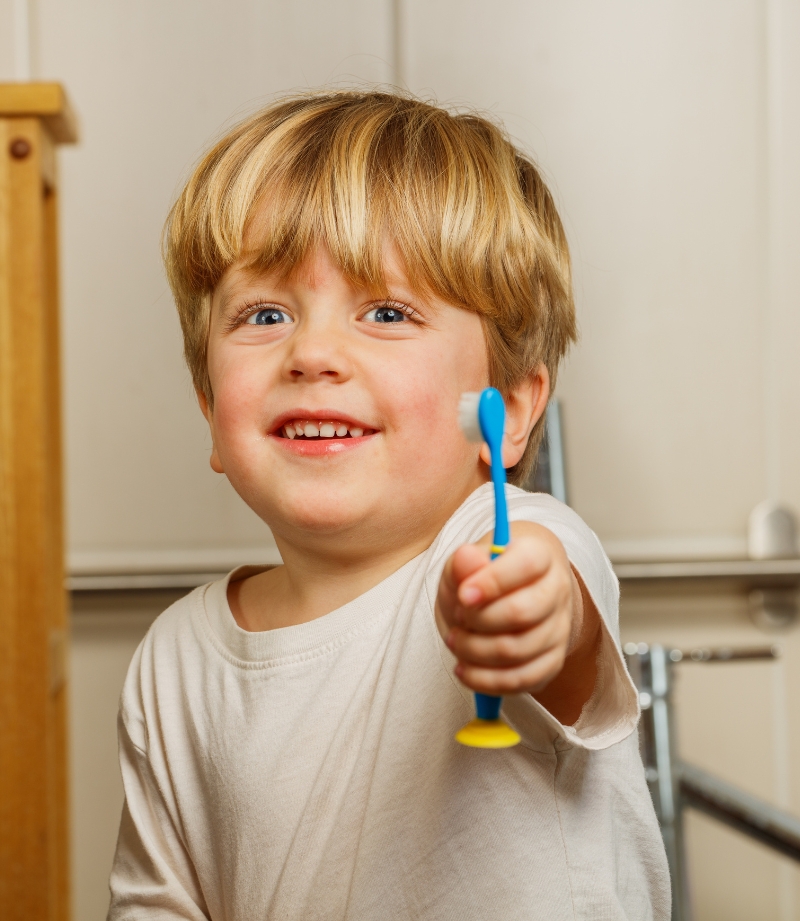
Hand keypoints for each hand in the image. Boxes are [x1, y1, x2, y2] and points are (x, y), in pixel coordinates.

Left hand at [435, 521, 584, 696]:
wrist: (507, 594)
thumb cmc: (483, 575)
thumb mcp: (466, 561)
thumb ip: (464, 562)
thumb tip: (467, 558)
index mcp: (541, 555)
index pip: (527, 565)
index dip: (493, 581)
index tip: (463, 595)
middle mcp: (557, 591)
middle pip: (523, 612)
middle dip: (479, 621)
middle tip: (457, 618)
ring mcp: (559, 628)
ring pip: (519, 650)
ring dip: (475, 651)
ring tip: (455, 640)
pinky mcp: (552, 661)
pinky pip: (522, 680)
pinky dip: (486, 681)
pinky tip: (464, 669)